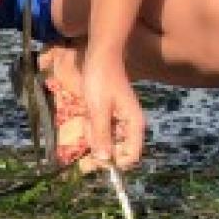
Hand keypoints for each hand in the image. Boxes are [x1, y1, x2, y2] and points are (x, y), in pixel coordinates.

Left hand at [79, 54, 144, 172]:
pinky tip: (84, 116)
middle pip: (117, 149)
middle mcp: (129, 124)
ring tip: (85, 123)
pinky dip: (90, 127)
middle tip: (85, 141)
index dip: (114, 163)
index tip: (94, 162)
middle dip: (99, 149)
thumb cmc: (101, 79)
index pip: (131, 156)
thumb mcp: (98, 108)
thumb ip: (101, 133)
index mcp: (134, 124)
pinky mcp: (107, 113)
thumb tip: (104, 160)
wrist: (100, 55)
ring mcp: (118, 118)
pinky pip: (99, 128)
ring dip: (92, 136)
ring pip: (105, 139)